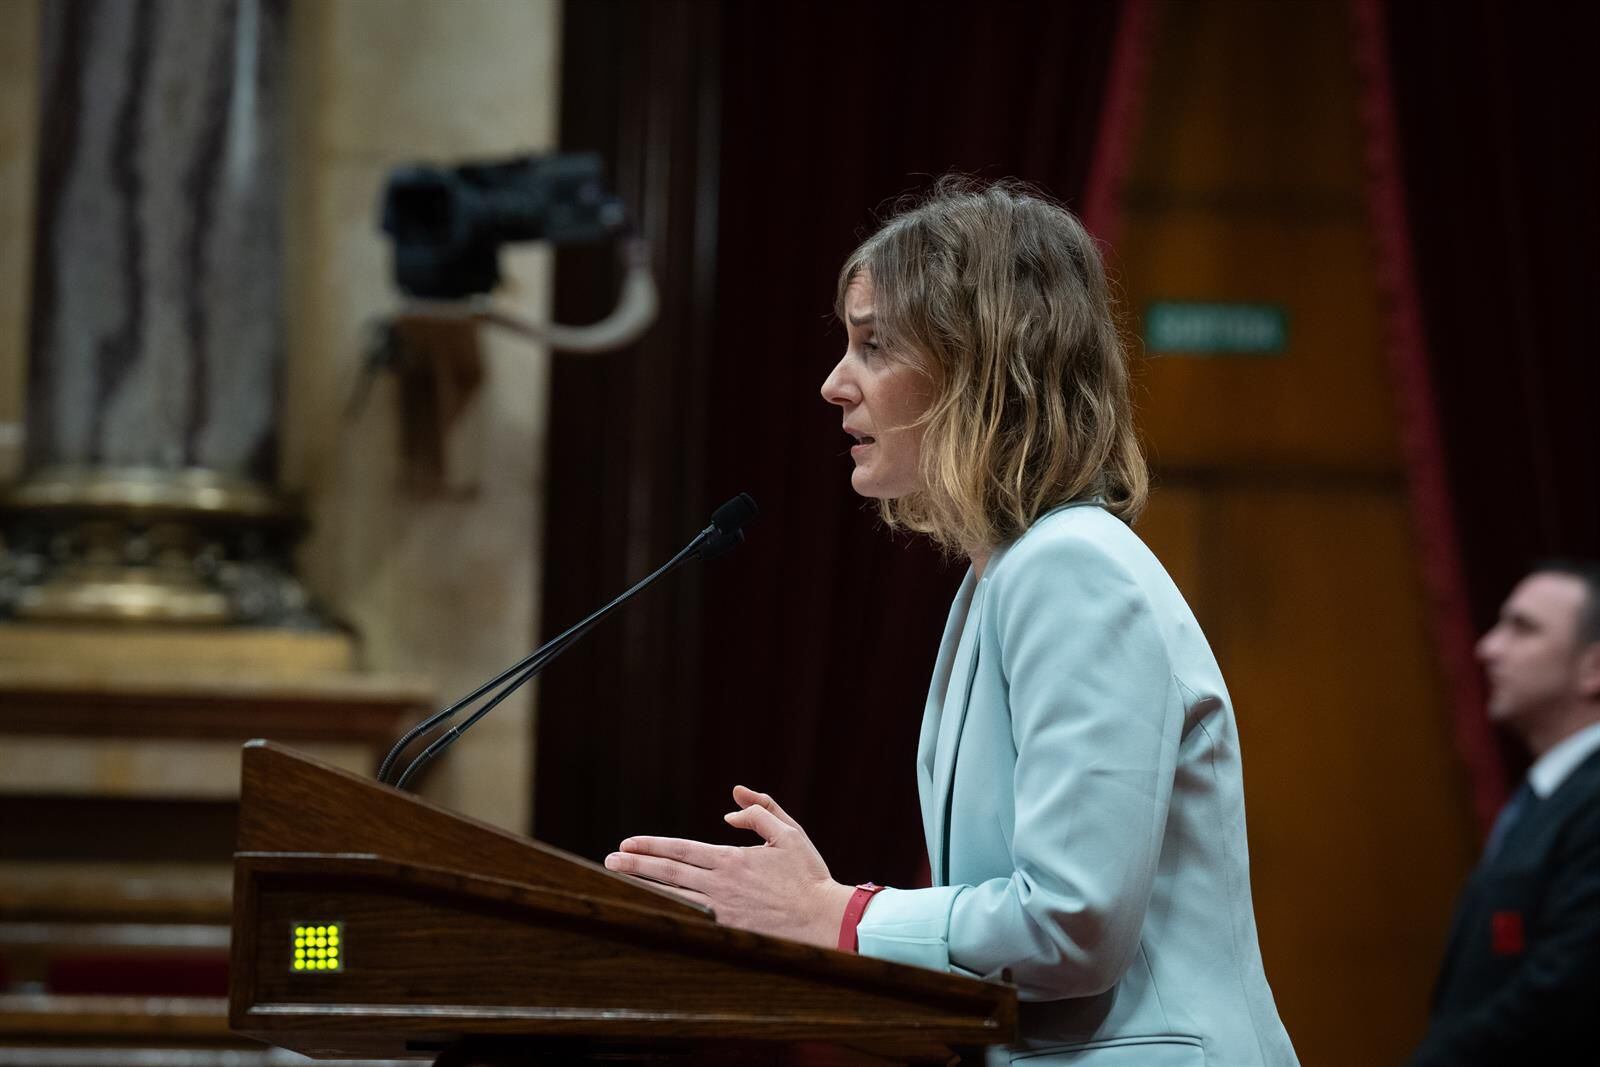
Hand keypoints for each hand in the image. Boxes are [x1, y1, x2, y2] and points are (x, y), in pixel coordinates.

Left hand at [604, 785, 854, 948]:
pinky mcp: (728, 932)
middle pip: (669, 874)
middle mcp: (721, 887)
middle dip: (635, 867)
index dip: (651, 846)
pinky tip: (651, 911)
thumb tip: (730, 805)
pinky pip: (691, 920)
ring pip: (674, 898)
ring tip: (618, 883)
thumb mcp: (789, 834)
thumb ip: (760, 812)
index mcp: (731, 860)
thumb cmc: (809, 876)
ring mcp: (722, 913)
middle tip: (608, 861)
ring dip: (644, 889)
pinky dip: (668, 914)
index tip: (626, 843)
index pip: (681, 850)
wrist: (825, 922)